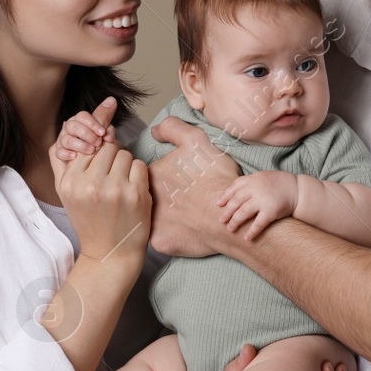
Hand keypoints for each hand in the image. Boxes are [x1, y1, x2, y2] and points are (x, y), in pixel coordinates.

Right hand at [51, 97, 150, 264]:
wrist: (110, 253)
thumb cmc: (88, 219)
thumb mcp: (66, 192)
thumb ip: (63, 158)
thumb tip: (72, 122)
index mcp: (71, 182)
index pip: (87, 146)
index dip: (97, 144)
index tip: (103, 142)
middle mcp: (90, 184)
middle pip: (107, 146)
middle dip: (112, 155)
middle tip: (112, 174)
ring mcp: (114, 189)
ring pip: (124, 153)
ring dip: (125, 164)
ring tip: (120, 183)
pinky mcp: (136, 194)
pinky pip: (139, 165)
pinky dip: (138, 174)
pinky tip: (132, 189)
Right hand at [54, 100, 117, 161]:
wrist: (92, 166)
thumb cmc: (98, 146)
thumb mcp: (103, 132)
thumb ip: (105, 119)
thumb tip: (112, 100)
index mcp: (80, 121)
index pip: (82, 116)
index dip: (92, 123)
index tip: (102, 133)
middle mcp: (69, 129)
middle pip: (72, 126)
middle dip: (86, 134)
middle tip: (98, 143)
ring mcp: (63, 141)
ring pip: (66, 139)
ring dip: (79, 144)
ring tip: (91, 151)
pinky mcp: (59, 153)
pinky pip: (59, 152)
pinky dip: (67, 153)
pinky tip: (75, 157)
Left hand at [145, 115, 240, 257]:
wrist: (227, 216)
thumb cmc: (214, 180)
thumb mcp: (196, 142)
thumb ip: (172, 129)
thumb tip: (155, 131)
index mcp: (150, 174)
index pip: (148, 173)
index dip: (166, 176)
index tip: (181, 182)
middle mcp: (143, 196)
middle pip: (146, 194)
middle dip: (161, 196)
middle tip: (184, 199)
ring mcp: (149, 221)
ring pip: (149, 215)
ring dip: (162, 215)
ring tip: (184, 214)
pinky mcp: (158, 241)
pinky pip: (158, 237)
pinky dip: (169, 234)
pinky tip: (184, 229)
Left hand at [216, 170, 297, 240]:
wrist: (298, 190)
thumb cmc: (279, 184)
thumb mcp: (263, 177)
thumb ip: (249, 183)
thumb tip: (233, 193)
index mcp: (252, 179)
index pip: (234, 187)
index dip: (224, 196)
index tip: (218, 204)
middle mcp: (255, 189)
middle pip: (236, 201)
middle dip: (227, 212)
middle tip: (220, 220)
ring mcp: (263, 200)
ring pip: (243, 212)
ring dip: (235, 222)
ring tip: (230, 229)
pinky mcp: (271, 211)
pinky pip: (258, 223)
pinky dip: (251, 231)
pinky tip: (247, 238)